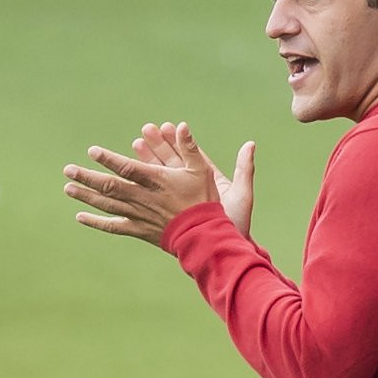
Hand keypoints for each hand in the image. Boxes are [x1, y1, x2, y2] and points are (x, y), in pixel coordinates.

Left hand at [63, 122, 221, 244]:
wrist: (203, 235)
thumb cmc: (203, 201)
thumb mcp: (200, 170)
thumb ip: (189, 147)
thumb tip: (182, 125)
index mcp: (156, 181)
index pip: (127, 168)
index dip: (109, 159)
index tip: (92, 151)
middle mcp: (143, 198)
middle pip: (110, 186)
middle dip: (87, 177)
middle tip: (68, 170)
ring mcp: (139, 215)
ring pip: (107, 205)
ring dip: (86, 196)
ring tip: (68, 188)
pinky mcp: (139, 230)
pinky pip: (113, 226)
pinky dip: (96, 222)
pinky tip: (80, 217)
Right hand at [134, 121, 255, 238]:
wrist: (224, 251)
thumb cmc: (236, 225)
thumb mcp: (241, 194)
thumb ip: (245, 169)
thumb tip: (250, 144)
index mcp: (208, 182)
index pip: (191, 157)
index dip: (178, 141)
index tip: (166, 126)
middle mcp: (192, 190)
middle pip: (172, 164)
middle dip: (158, 147)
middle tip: (144, 131)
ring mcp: (179, 202)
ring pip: (161, 178)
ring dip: (147, 162)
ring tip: (135, 145)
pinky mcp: (168, 215)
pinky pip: (155, 197)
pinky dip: (142, 188)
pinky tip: (127, 179)